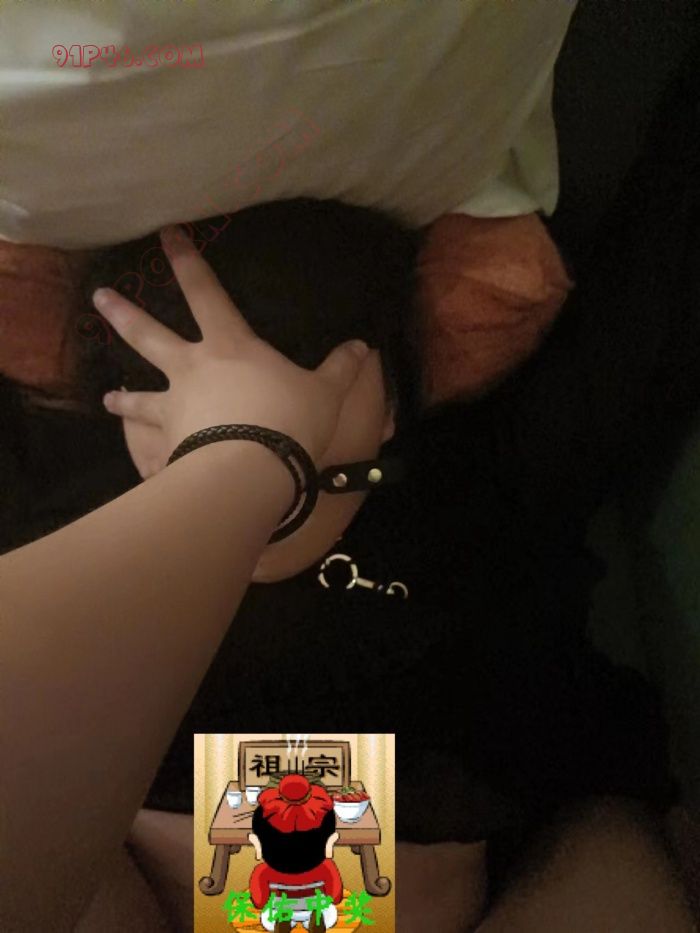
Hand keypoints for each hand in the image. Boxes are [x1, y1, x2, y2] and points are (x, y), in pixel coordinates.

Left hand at [93, 225, 368, 475]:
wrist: (252, 468)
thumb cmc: (289, 420)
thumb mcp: (326, 393)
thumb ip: (341, 369)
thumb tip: (363, 346)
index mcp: (230, 345)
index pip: (204, 291)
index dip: (185, 260)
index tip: (165, 234)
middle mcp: (192, 368)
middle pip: (149, 334)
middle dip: (123, 313)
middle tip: (99, 297)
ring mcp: (175, 406)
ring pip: (138, 395)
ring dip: (121, 396)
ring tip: (106, 396)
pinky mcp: (169, 444)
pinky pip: (150, 444)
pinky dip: (143, 449)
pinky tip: (138, 457)